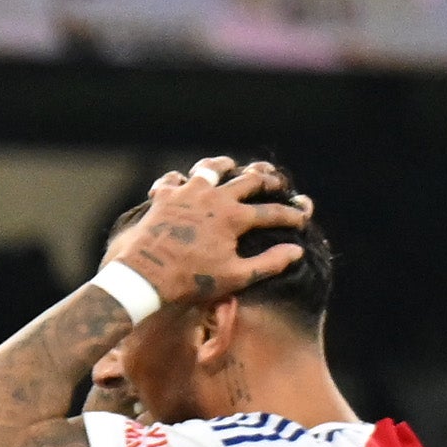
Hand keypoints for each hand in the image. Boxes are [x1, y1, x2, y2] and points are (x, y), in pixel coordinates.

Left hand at [109, 155, 313, 311]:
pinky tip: (182, 185)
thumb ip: (269, 263)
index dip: (290, 216)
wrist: (145, 276)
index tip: (301, 218)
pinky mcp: (164, 196)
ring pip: (210, 168)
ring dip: (224, 166)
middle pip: (248, 181)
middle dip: (267, 182)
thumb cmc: (192, 280)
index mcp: (234, 217)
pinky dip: (180, 180)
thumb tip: (297, 250)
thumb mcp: (235, 276)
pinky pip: (173, 179)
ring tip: (230, 166)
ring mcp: (187, 193)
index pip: (271, 213)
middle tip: (276, 183)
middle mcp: (214, 198)